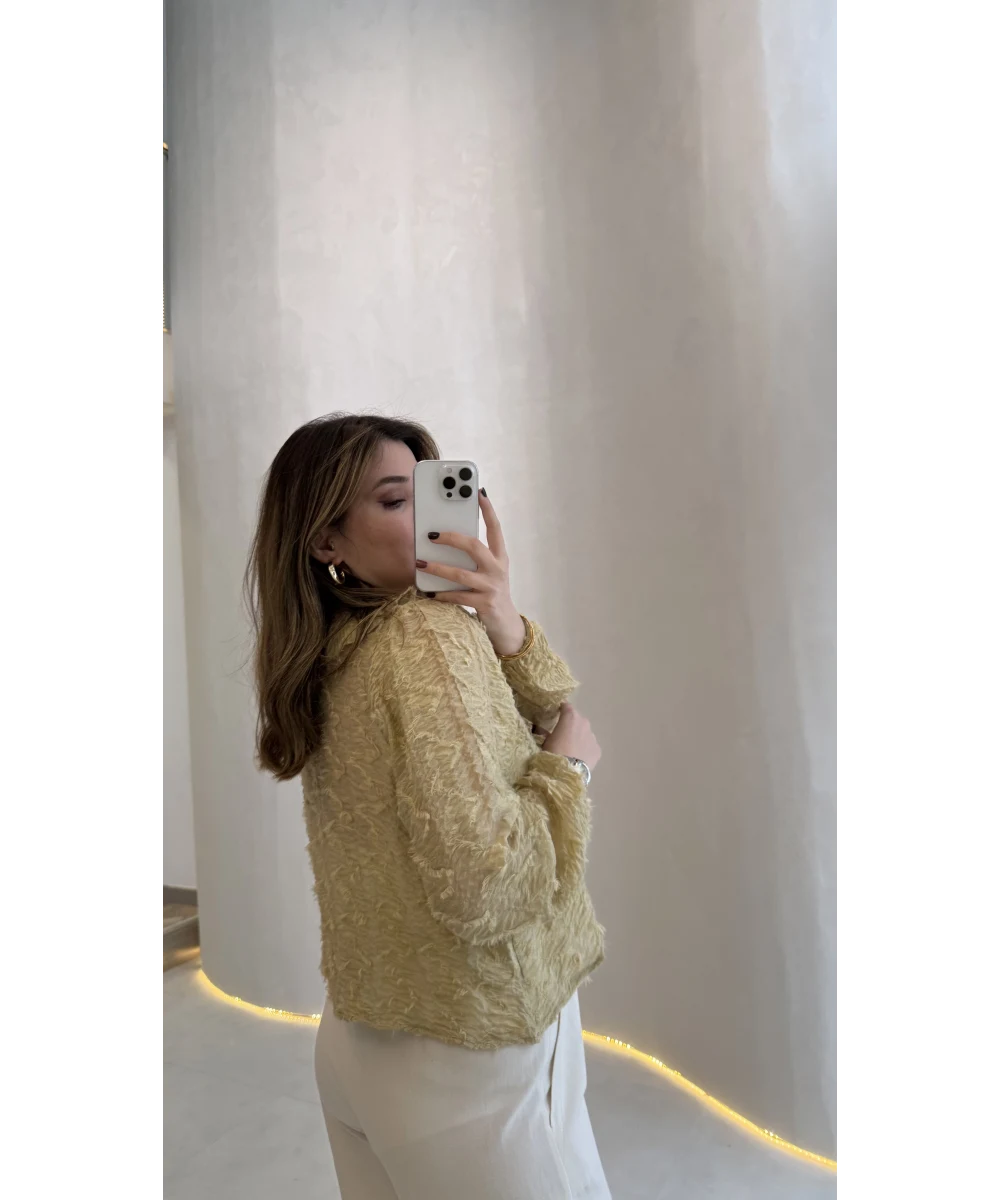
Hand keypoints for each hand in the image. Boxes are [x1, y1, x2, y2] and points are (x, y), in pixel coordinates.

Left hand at [417, 490, 525, 655]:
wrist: (506, 623)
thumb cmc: (491, 591)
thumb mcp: (489, 571)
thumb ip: (475, 556)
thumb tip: (445, 539)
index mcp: (500, 557)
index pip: (496, 528)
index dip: (488, 510)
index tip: (479, 492)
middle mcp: (497, 569)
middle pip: (474, 547)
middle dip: (452, 538)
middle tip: (431, 535)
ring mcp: (491, 587)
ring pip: (461, 573)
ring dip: (438, 568)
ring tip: (421, 563)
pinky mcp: (483, 604)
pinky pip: (457, 596)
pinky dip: (441, 594)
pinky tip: (428, 592)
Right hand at [542, 703, 601, 770]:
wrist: (566, 772)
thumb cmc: (552, 752)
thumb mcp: (544, 740)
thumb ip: (545, 732)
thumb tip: (541, 730)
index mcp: (571, 716)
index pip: (566, 706)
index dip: (561, 710)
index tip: (556, 714)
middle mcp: (584, 723)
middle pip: (577, 720)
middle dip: (571, 725)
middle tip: (562, 735)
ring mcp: (593, 737)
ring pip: (585, 733)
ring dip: (579, 738)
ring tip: (571, 749)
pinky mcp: (597, 750)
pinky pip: (590, 746)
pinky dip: (585, 749)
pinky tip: (578, 758)